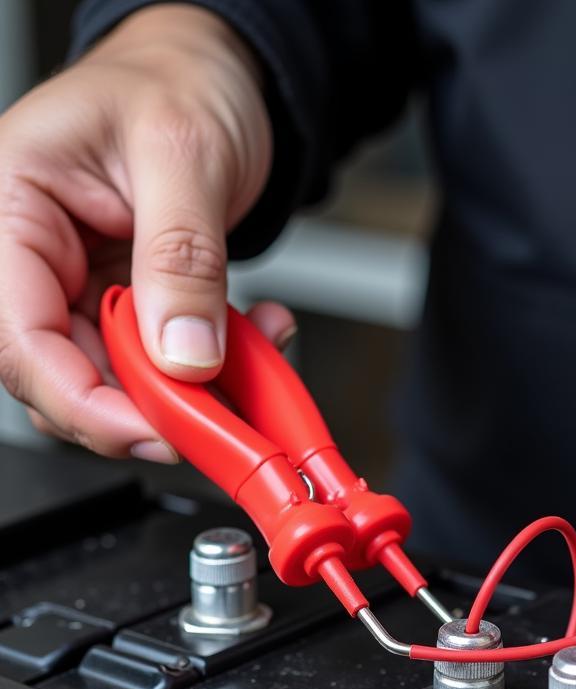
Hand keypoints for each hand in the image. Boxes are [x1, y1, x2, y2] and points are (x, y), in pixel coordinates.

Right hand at [0, 3, 294, 461]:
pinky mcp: (134, 301)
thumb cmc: (180, 82)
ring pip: (120, 379)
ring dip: (192, 389)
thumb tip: (183, 355)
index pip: (21, 339)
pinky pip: (165, 360)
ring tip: (254, 353)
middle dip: (147, 406)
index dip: (83, 402)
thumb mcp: (183, 156)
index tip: (154, 431)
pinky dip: (216, 367)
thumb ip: (180, 259)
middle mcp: (39, 257)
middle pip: (68, 373)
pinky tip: (257, 338)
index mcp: (11, 210)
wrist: (218, 76)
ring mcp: (87, 284)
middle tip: (217, 415)